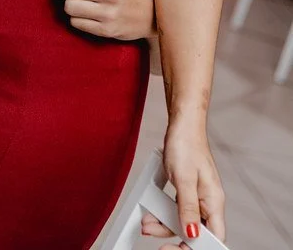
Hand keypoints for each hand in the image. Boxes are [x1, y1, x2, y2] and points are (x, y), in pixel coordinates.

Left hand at [140, 121, 224, 246]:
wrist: (182, 123)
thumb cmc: (186, 145)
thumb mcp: (184, 179)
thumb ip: (188, 208)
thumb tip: (192, 234)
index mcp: (214, 202)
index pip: (213, 238)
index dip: (195, 247)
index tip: (175, 248)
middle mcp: (208, 202)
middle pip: (195, 232)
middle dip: (173, 236)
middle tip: (153, 234)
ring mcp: (198, 196)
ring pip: (183, 222)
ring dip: (164, 224)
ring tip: (147, 222)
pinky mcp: (187, 190)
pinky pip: (177, 209)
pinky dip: (164, 212)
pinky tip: (152, 212)